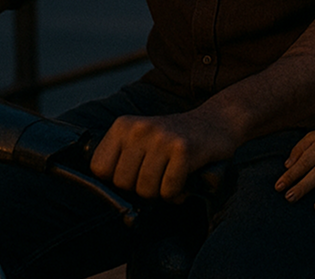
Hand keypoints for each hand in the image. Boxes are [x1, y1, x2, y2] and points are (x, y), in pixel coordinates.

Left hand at [90, 110, 240, 201]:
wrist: (216, 121)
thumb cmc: (174, 138)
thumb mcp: (141, 138)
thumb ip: (121, 158)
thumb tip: (105, 193)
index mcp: (123, 126)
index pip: (98, 168)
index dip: (115, 180)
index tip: (132, 175)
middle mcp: (139, 129)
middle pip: (122, 183)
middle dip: (139, 189)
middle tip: (156, 178)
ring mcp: (161, 138)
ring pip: (145, 189)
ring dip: (160, 193)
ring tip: (170, 179)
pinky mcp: (183, 150)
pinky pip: (168, 190)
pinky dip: (177, 194)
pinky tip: (184, 181)